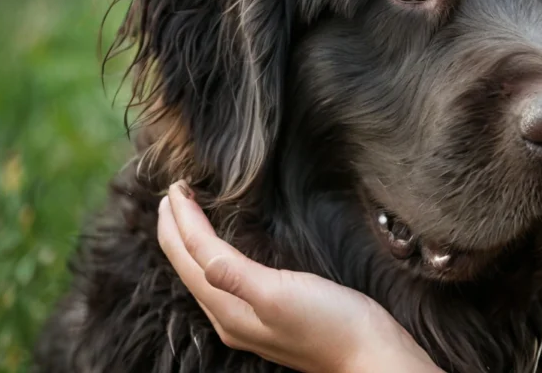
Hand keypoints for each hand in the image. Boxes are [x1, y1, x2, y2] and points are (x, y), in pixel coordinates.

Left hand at [156, 181, 441, 372]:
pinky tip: (221, 251)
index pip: (193, 255)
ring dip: (189, 242)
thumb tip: (199, 254)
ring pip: (204, 274)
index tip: (176, 186)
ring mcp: (248, 319)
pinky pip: (225, 280)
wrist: (369, 356)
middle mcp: (230, 317)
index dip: (181, 220)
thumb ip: (236, 277)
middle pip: (189, 266)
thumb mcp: (280, 296)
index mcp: (229, 310)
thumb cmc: (331, 325)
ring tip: (184, 215)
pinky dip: (213, 256)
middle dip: (175, 230)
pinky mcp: (269, 315)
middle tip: (172, 193)